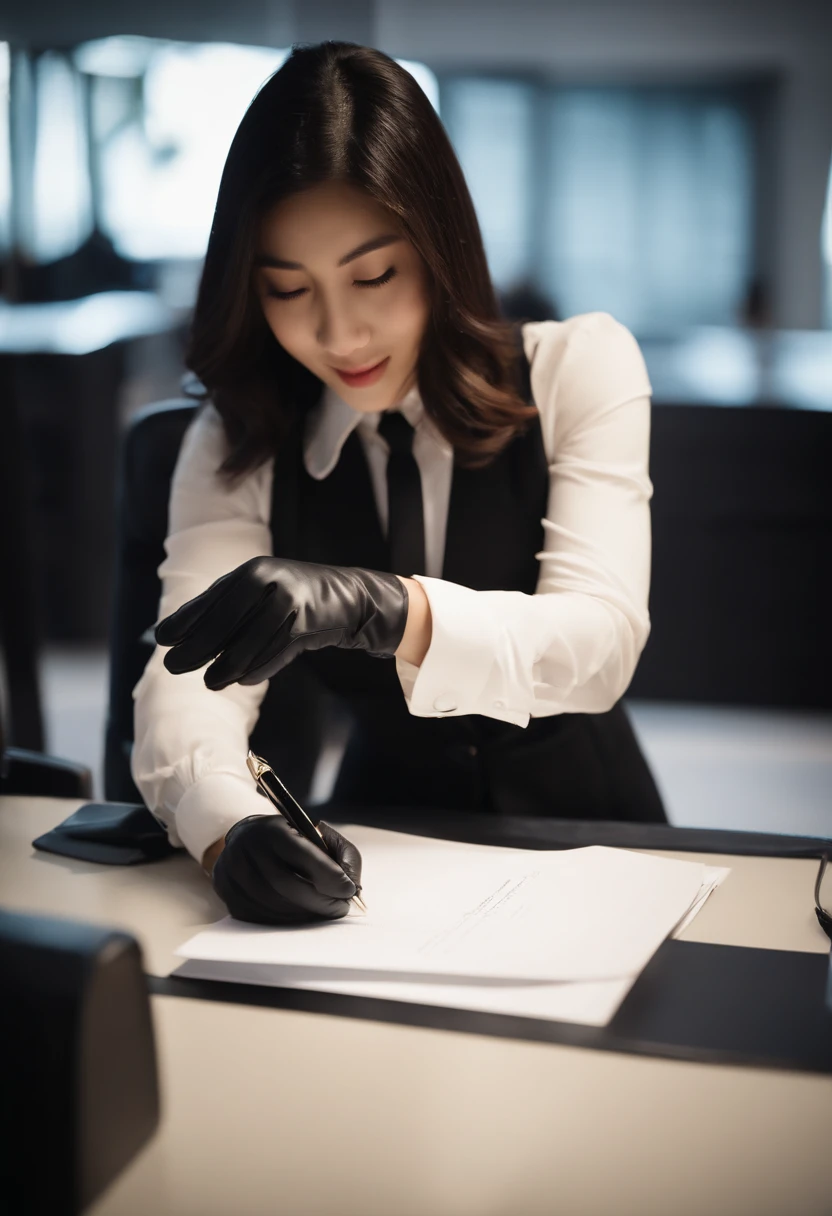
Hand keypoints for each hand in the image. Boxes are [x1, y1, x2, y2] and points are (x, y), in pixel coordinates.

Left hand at [154, 556, 408, 688]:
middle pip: (225, 622)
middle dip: (197, 648)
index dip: (183, 621)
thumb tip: (180, 635)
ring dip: (226, 667)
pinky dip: (257, 670)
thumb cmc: (290, 597)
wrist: (348, 597)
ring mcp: (290, 603)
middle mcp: (270, 582)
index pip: (210, 600)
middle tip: (173, 666)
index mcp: (252, 571)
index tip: (161, 640)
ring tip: (209, 682)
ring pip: (250, 644)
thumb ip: (225, 609)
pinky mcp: (307, 625)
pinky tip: (242, 680)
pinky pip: (275, 654)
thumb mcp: (258, 592)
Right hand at [210, 814, 361, 924]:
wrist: (245, 841)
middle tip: (340, 907)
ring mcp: (234, 874)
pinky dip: (288, 920)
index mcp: (272, 830)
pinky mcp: (228, 895)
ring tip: (324, 911)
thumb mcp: (315, 833)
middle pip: (287, 885)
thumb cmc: (288, 839)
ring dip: (306, 914)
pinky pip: (261, 917)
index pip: (303, 855)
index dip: (330, 876)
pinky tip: (302, 914)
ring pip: (274, 905)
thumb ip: (341, 853)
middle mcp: (247, 850)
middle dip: (321, 902)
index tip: (348, 889)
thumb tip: (352, 884)